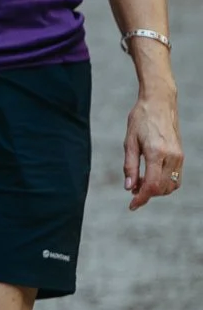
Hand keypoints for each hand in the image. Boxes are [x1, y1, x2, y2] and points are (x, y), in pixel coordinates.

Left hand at [124, 88, 182, 209]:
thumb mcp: (129, 142)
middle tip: (133, 192)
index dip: (141, 198)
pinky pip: (176, 178)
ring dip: (157, 191)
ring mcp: (179, 157)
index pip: (150, 185)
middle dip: (147, 195)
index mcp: (156, 153)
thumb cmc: (140, 119)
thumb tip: (129, 188)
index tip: (132, 206)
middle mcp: (171, 157)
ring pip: (171, 186)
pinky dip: (165, 184)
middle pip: (161, 188)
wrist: (159, 103)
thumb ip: (129, 166)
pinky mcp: (181, 155)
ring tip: (141, 185)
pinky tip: (152, 179)